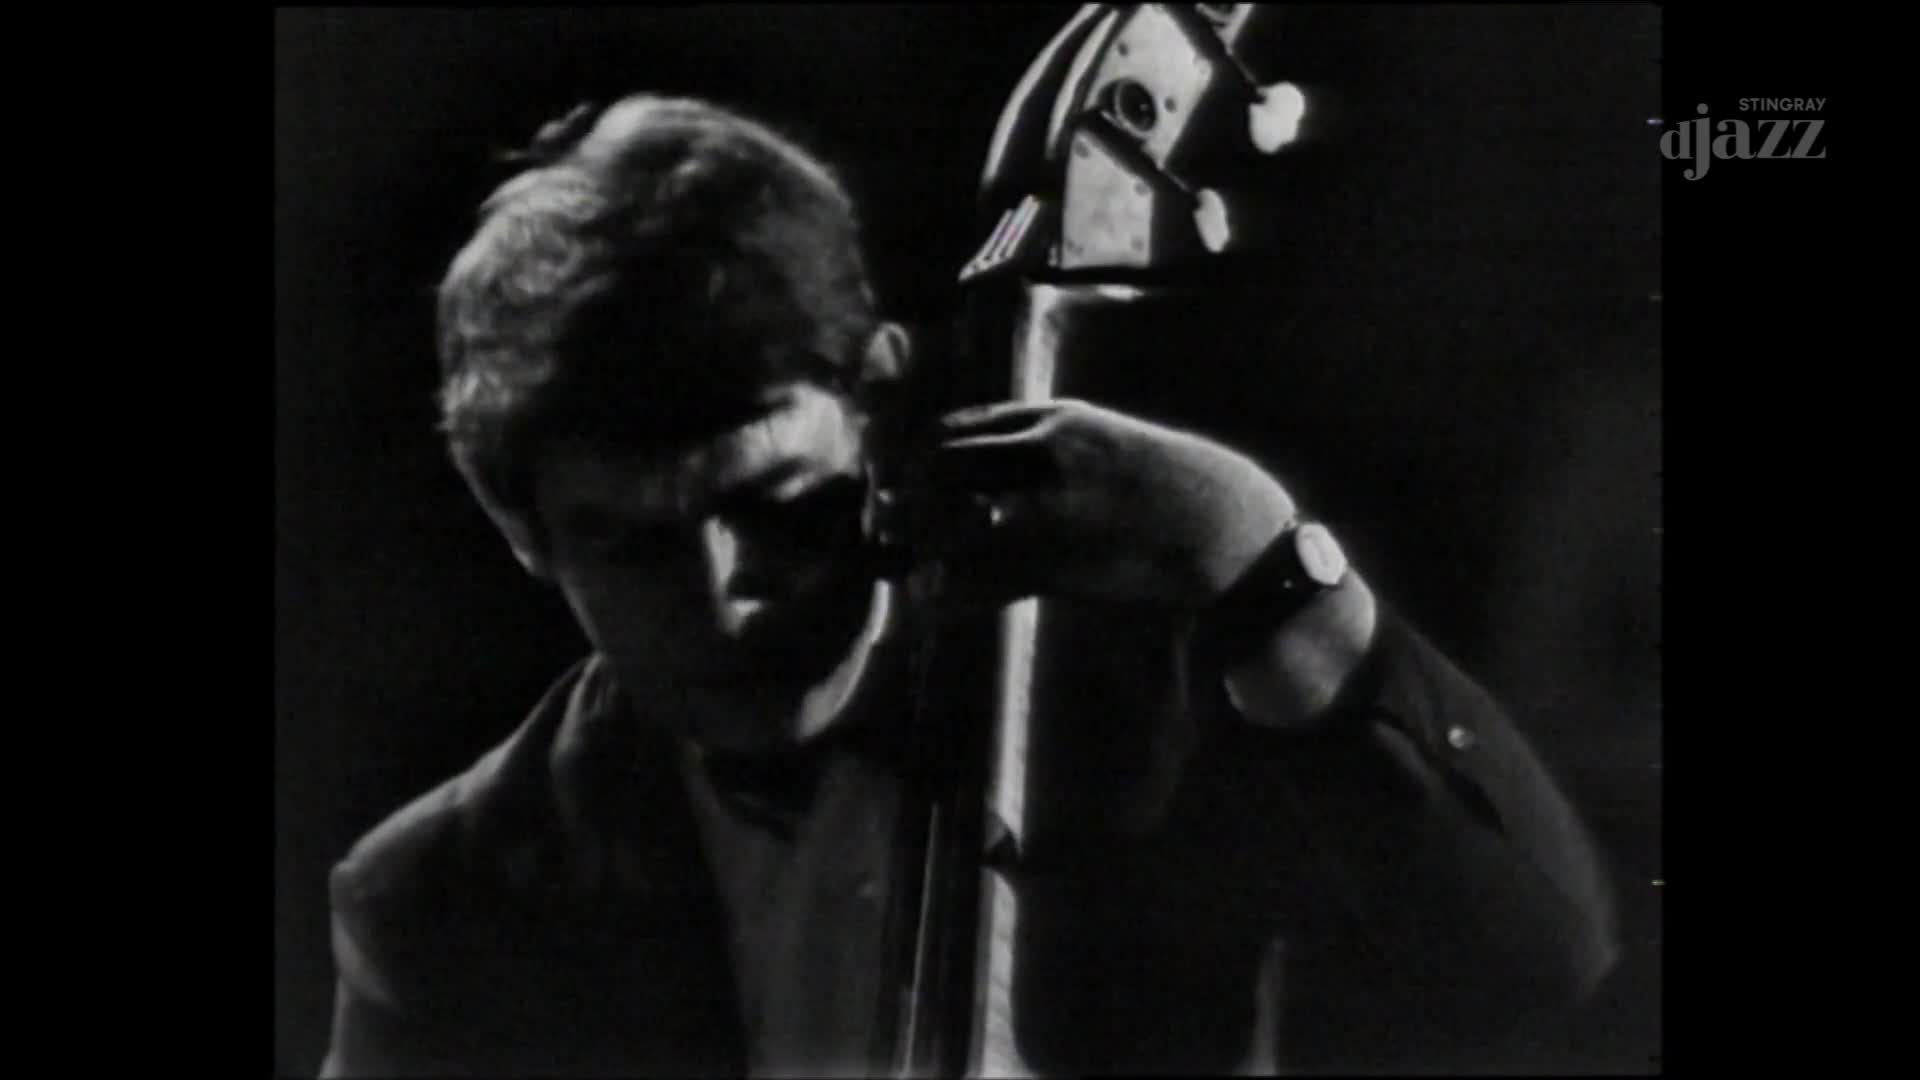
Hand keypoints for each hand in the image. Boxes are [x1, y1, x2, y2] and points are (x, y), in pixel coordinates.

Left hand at [922, 398, 1296, 610]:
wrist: (1229, 528)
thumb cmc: (1166, 482)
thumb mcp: (1101, 438)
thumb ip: (1041, 437)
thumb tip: (981, 447)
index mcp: (1056, 421)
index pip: (954, 429)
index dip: (916, 457)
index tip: (902, 479)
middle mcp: (1047, 459)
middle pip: (941, 468)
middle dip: (907, 496)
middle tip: (889, 521)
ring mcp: (1053, 512)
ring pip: (951, 524)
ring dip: (922, 545)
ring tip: (912, 562)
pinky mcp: (1062, 569)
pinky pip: (984, 584)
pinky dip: (950, 596)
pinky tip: (933, 602)